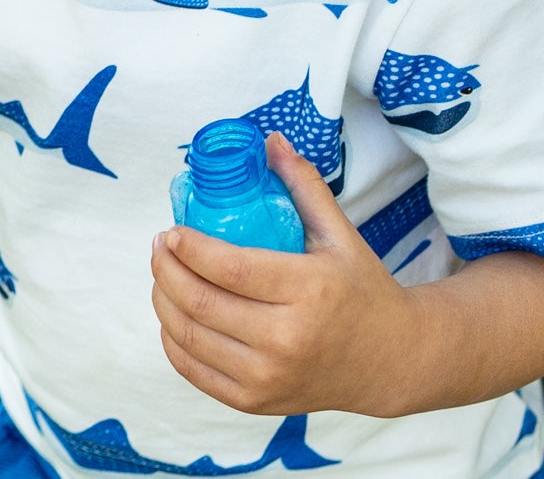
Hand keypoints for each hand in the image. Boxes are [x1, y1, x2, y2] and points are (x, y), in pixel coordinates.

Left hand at [152, 139, 413, 417]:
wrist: (385, 359)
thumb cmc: (362, 289)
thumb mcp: (341, 233)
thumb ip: (304, 185)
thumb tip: (271, 142)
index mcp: (308, 290)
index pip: (232, 269)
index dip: (192, 249)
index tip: (171, 230)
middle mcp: (284, 339)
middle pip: (202, 304)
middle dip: (167, 271)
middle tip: (158, 246)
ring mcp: (266, 377)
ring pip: (191, 339)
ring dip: (164, 303)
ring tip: (161, 275)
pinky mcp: (253, 402)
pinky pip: (196, 372)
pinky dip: (174, 342)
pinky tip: (172, 315)